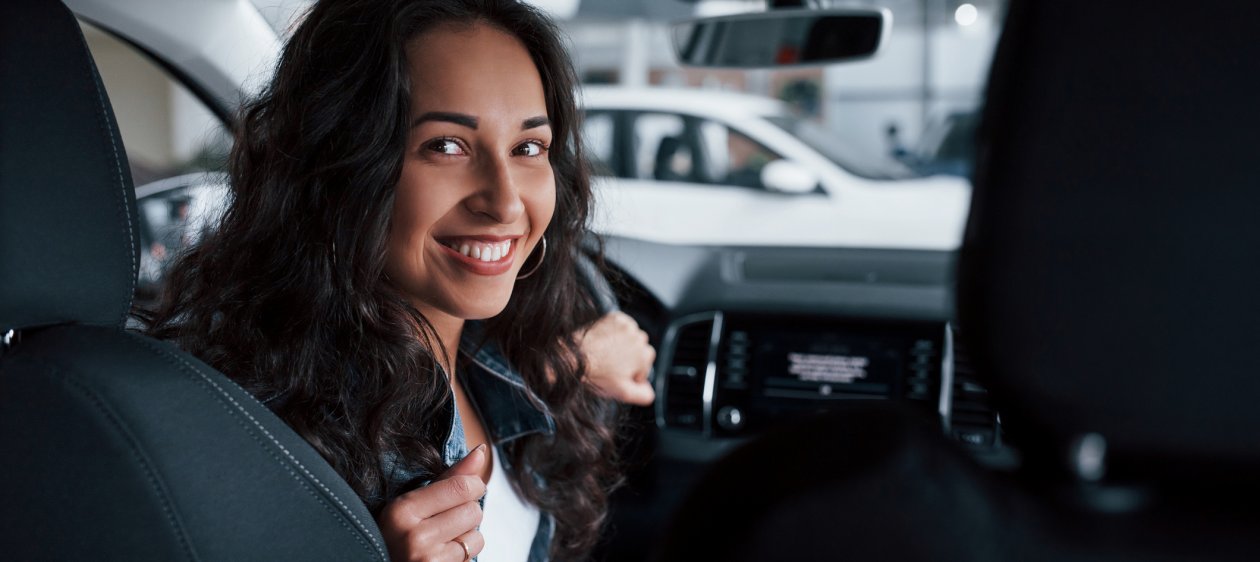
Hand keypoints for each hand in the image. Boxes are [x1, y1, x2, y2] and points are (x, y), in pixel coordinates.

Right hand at [378, 445, 487, 561]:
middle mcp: (414, 537)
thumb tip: (481, 451)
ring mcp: (428, 560)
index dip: (474, 484)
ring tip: (443, 538)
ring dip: (467, 535)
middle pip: (473, 511)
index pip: (461, 487)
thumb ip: (450, 477)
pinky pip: (472, 555)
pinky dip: (464, 553)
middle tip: (447, 518)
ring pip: (476, 536)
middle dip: (468, 512)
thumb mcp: (413, 501)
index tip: (471, 487)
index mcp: (402, 511)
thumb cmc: (400, 533)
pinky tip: (444, 553)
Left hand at [579, 311, 656, 405]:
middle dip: (630, 356)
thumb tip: (650, 392)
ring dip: (623, 343)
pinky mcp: (615, 317)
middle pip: (640, 348)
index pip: (646, 364)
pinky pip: (622, 325)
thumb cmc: (597, 374)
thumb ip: (643, 395)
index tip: (620, 374)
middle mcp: (639, 338)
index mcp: (644, 355)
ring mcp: (627, 326)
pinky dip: (616, 332)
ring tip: (607, 353)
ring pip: (632, 336)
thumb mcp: (622, 393)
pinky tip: (604, 341)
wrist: (574, 356)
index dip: (633, 371)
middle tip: (612, 364)